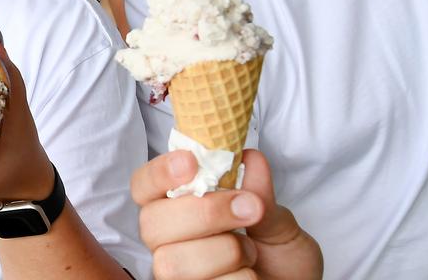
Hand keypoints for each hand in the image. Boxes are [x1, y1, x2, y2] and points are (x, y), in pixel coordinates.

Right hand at [132, 149, 321, 279]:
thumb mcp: (279, 223)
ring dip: (224, 251)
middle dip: (204, 212)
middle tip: (249, 208)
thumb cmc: (283, 261)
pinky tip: (250, 275)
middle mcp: (169, 241)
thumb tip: (248, 159)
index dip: (159, 173)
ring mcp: (177, 273)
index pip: (145, 186)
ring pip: (172, 262)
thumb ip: (261, 195)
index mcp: (179, 209)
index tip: (191, 162)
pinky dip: (237, 278)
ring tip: (251, 252)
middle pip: (153, 223)